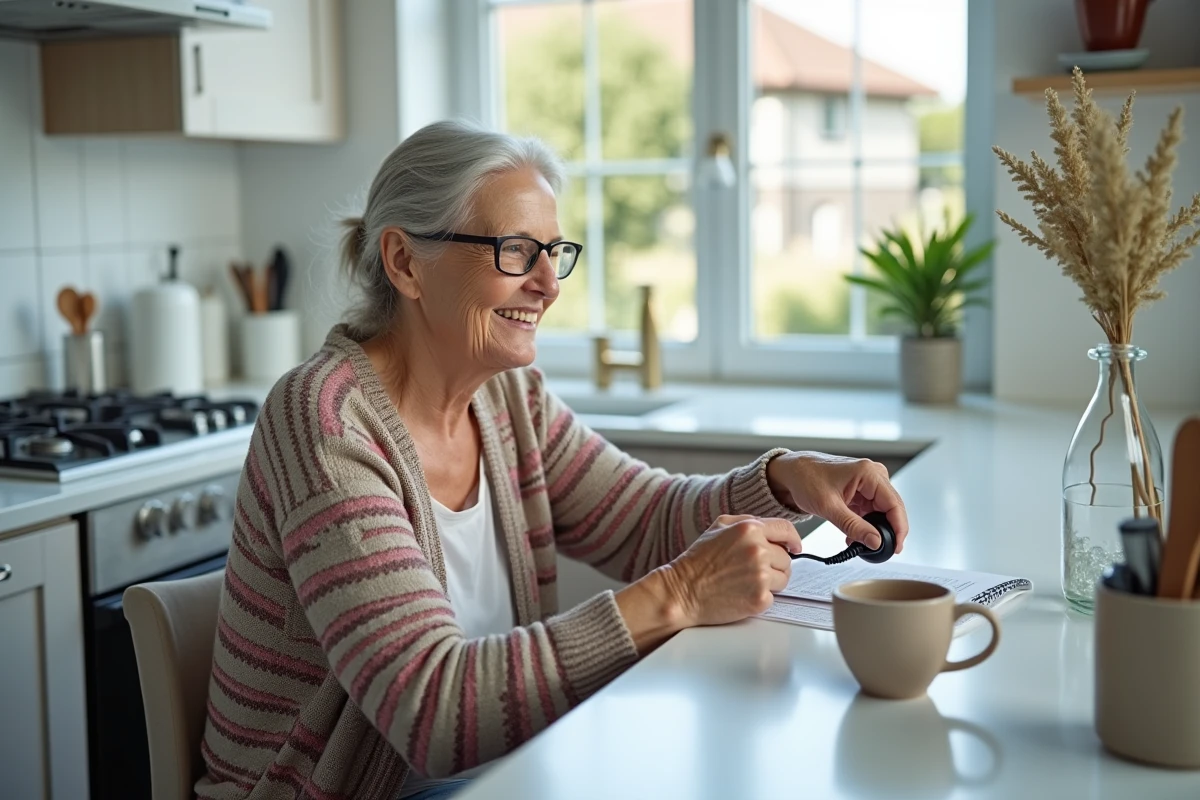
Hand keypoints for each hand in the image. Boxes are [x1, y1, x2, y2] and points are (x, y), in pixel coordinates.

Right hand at [659, 514, 802, 626]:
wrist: (682, 591)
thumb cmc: (697, 560)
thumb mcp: (718, 526)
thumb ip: (747, 521)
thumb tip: (772, 529)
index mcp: (749, 529)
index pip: (786, 529)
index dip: (793, 539)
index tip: (795, 547)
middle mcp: (758, 550)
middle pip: (786, 557)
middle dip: (774, 564)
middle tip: (751, 570)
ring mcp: (760, 576)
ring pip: (783, 578)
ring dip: (770, 581)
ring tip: (745, 581)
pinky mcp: (760, 598)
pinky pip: (774, 597)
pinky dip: (760, 597)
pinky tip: (741, 593)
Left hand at [765, 451, 908, 553]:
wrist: (792, 472)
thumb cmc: (806, 479)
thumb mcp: (829, 507)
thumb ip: (854, 526)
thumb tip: (875, 542)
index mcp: (868, 473)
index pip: (894, 504)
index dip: (899, 528)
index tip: (895, 547)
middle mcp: (873, 475)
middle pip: (891, 508)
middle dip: (886, 531)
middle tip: (878, 551)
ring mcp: (869, 483)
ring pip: (882, 512)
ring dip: (874, 529)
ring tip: (859, 543)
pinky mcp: (863, 491)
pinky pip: (871, 511)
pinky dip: (865, 525)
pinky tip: (855, 536)